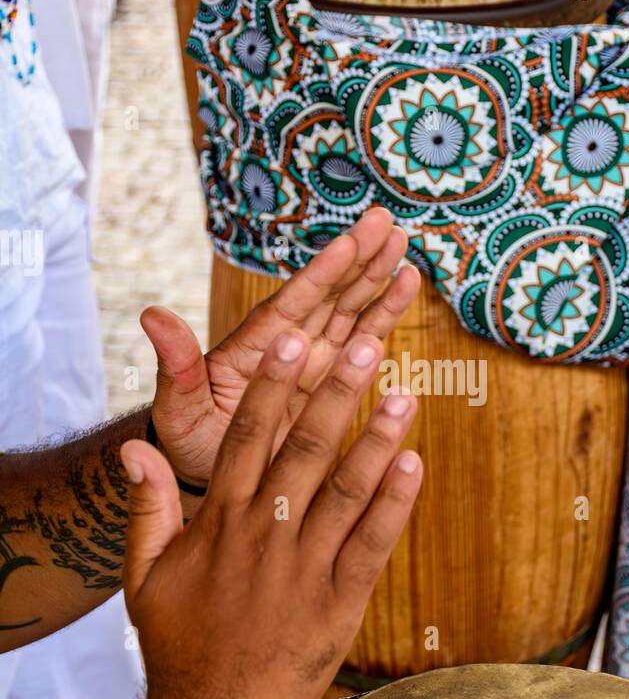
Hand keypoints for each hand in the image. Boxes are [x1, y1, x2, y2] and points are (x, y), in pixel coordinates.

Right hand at [121, 328, 421, 698]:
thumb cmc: (177, 648)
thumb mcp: (144, 576)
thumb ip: (147, 508)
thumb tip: (135, 447)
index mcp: (219, 522)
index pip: (248, 437)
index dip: (272, 385)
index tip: (291, 339)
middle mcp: (263, 536)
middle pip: (303, 449)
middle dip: (334, 393)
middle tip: (364, 344)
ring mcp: (303, 570)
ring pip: (344, 490)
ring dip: (375, 439)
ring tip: (403, 391)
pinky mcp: (338, 605)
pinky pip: (371, 545)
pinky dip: (394, 505)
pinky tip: (415, 465)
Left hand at [144, 207, 418, 489]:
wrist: (212, 479)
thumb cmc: (189, 441)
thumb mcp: (178, 408)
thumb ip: (176, 365)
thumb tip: (150, 314)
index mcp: (252, 348)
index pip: (290, 305)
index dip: (319, 275)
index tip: (346, 242)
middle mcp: (286, 346)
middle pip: (327, 295)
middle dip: (357, 259)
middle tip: (384, 220)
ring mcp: (313, 361)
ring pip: (350, 310)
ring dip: (377, 277)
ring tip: (400, 241)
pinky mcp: (336, 382)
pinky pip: (366, 343)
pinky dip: (386, 313)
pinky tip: (406, 282)